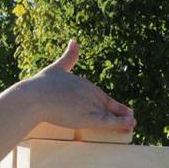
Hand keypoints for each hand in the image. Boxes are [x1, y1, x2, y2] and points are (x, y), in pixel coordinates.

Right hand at [20, 41, 134, 132]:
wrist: (36, 97)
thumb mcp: (57, 68)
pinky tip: (130, 125)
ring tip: (132, 126)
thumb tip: (74, 41)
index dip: (112, 106)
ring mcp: (92, 106)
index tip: (120, 110)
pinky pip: (110, 122)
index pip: (103, 98)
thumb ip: (68, 57)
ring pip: (113, 115)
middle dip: (120, 113)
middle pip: (110, 106)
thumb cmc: (42, 85)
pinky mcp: (90, 118)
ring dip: (124, 121)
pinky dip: (121, 123)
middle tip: (131, 120)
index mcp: (87, 85)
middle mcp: (92, 94)